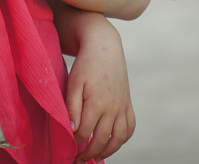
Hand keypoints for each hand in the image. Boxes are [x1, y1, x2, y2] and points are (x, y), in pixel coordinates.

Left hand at [68, 19, 134, 161]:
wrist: (105, 47)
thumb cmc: (86, 64)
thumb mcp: (74, 82)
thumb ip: (72, 106)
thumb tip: (72, 130)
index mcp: (97, 102)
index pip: (85, 132)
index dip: (75, 143)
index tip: (68, 148)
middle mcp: (113, 107)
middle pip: (102, 139)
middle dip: (89, 153)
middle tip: (78, 160)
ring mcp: (122, 105)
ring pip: (119, 137)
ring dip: (108, 151)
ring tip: (95, 156)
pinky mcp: (127, 103)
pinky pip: (130, 127)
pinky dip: (123, 139)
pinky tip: (113, 143)